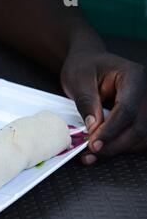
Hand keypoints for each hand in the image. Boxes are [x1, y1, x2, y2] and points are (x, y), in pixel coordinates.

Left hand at [61, 50, 146, 164]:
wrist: (88, 62)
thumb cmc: (83, 67)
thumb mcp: (78, 81)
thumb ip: (87, 103)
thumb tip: (94, 127)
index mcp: (133, 76)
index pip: (127, 109)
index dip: (110, 130)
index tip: (93, 144)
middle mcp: (145, 92)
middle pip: (138, 126)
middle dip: (114, 144)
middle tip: (90, 153)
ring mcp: (146, 105)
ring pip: (141, 136)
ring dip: (117, 150)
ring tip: (91, 155)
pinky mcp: (141, 116)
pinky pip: (138, 138)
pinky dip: (120, 147)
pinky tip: (102, 151)